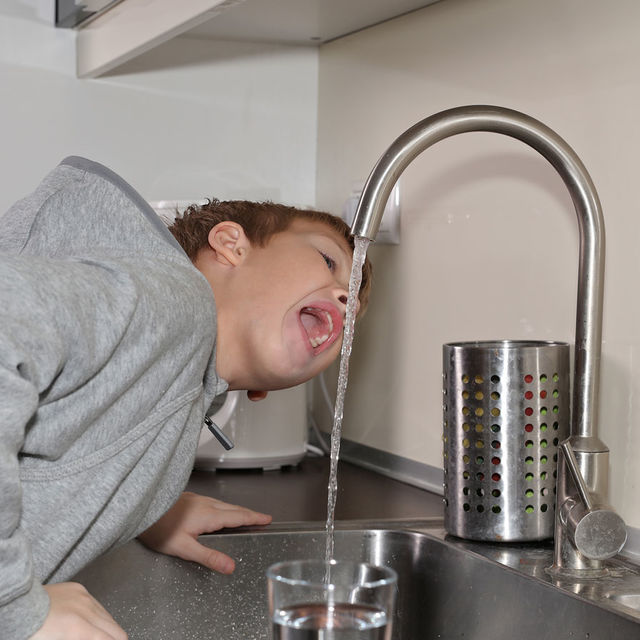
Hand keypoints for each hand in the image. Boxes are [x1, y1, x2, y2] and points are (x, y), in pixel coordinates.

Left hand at [31, 582, 126, 639]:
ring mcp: (84, 597)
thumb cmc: (32, 632)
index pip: (110, 639)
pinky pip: (97, 604)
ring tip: (100, 636)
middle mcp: (86, 610)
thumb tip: (97, 639)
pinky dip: (97, 616)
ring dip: (107, 628)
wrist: (21, 607)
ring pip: (108, 616)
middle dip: (116, 638)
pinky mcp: (80, 589)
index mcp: (78, 629)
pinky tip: (91, 623)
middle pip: (116, 628)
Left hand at [138, 492, 271, 573]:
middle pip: (233, 508)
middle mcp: (205, 504)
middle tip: (261, 517)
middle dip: (249, 513)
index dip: (254, 517)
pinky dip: (224, 507)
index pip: (238, 516)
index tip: (267, 518)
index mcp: (209, 515)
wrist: (141, 509)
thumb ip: (209, 557)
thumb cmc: (158, 528)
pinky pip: (213, 502)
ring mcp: (197, 499)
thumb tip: (230, 566)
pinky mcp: (188, 498)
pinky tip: (217, 511)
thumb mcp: (184, 548)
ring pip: (223, 503)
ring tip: (244, 515)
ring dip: (237, 509)